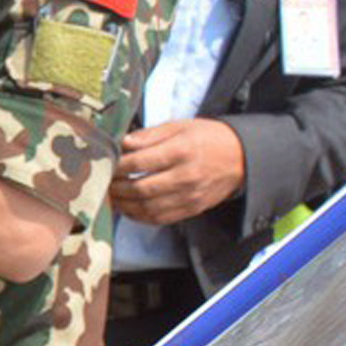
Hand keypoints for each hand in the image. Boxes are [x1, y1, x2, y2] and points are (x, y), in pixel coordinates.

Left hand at [113, 118, 246, 224]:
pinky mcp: (192, 209)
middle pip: (141, 188)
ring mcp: (189, 196)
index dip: (118, 165)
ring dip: (124, 205)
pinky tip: (129, 208)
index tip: (107, 163)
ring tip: (111, 197)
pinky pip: (160, 218)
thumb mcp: (181, 126)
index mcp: (181, 151)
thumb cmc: (209, 138)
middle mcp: (185, 176)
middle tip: (103, 183)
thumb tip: (124, 142)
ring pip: (148, 208)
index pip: (140, 161)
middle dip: (117, 187)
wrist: (242, 157)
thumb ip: (151, 135)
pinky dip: (140, 216)